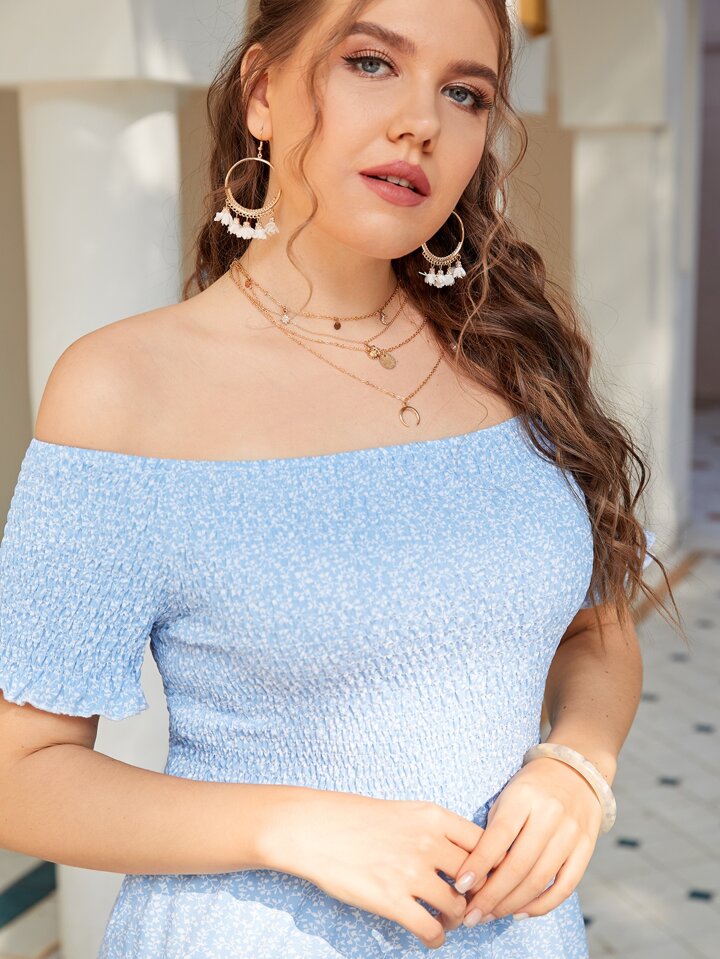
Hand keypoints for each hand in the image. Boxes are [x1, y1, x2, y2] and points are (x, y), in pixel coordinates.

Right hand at [260, 786, 484, 949]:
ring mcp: (410, 872)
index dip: (491, 867)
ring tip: (446, 921)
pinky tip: (430, 937)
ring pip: (458, 908)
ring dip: (456, 921)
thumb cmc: (356, 818)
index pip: (485, 843)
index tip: (486, 880)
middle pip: (476, 879)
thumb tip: (465, 858)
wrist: (314, 828)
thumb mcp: (405, 811)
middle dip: (477, 898)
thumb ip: (436, 831)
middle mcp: (428, 843)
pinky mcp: (391, 901)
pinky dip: (436, 939)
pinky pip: (431, 930)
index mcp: (434, 816)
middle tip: (470, 907)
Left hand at [451, 758, 602, 925]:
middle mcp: (550, 815)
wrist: (575, 772)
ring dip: (511, 905)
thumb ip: (493, 831)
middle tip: (471, 915)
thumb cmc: (530, 789)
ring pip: (539, 880)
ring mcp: (571, 833)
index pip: (498, 838)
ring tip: (490, 915)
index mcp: (524, 797)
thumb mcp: (506, 797)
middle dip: (491, 896)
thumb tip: (473, 874)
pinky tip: (520, 913)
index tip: (459, 886)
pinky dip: (541, 905)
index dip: (477, 865)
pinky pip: (565, 887)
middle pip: (518, 866)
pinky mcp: (586, 848)